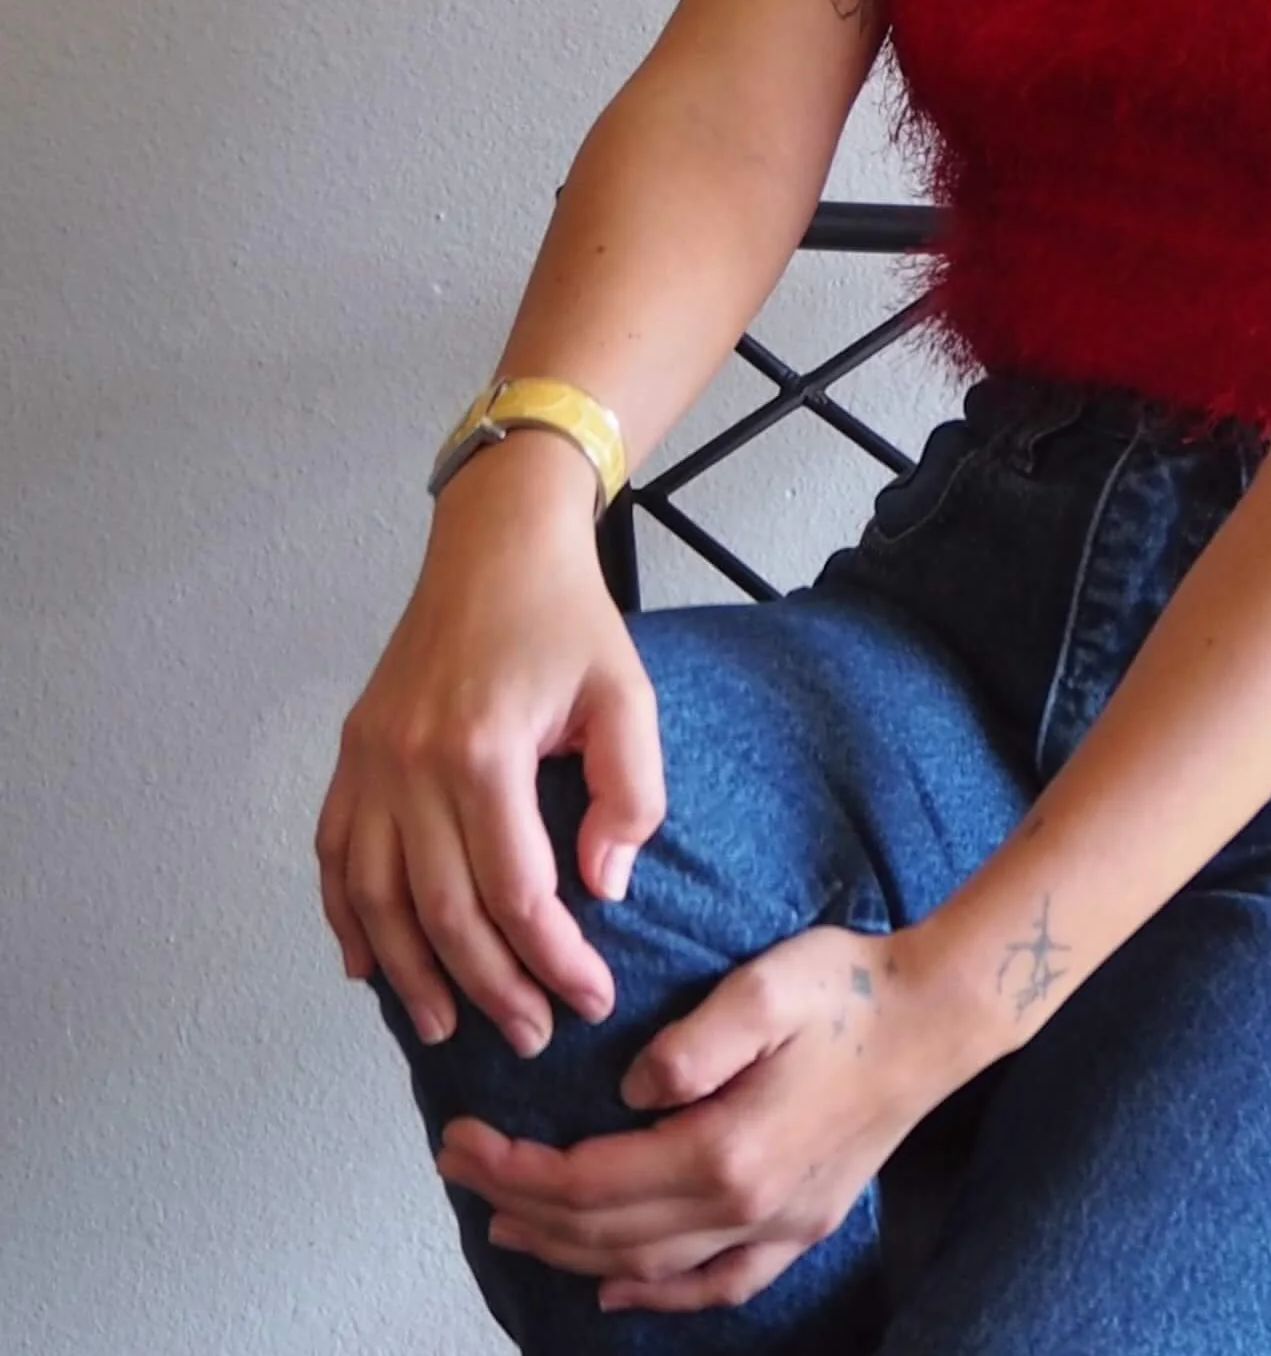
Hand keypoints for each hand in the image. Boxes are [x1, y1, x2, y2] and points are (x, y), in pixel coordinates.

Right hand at [315, 430, 665, 1054]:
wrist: (496, 542)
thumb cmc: (570, 619)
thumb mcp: (626, 694)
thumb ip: (629, 793)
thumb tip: (601, 889)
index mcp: (484, 750)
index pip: (517, 893)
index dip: (555, 961)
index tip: (591, 999)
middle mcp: (411, 763)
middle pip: (442, 911)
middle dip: (490, 988)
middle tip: (532, 1036)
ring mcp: (370, 759)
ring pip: (374, 898)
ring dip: (408, 973)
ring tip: (447, 1026)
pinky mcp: (352, 751)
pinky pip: (333, 854)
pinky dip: (345, 917)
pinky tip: (367, 966)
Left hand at [433, 924, 966, 1315]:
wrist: (936, 1016)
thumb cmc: (848, 988)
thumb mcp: (766, 986)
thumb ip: (693, 1043)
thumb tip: (628, 1090)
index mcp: (724, 1150)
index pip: (590, 1181)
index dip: (515, 1169)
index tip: (461, 1141)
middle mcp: (743, 1208)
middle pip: (606, 1232)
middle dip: (524, 1206)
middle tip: (463, 1173)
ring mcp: (775, 1227)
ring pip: (648, 1267)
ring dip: (571, 1253)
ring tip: (512, 1224)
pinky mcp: (801, 1225)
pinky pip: (715, 1288)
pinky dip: (658, 1298)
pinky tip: (619, 1293)